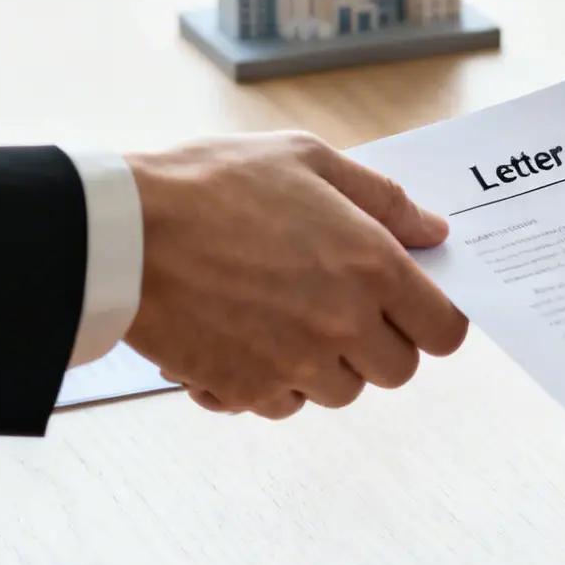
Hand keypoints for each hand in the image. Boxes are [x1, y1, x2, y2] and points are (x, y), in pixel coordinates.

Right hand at [122, 132, 467, 418]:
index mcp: (370, 267)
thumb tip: (432, 231)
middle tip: (340, 307)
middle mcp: (342, 325)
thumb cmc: (212, 184)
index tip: (413, 309)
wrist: (122, 232)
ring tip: (283, 317)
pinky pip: (282, 405)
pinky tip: (244, 338)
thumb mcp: (307, 160)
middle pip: (397, 370)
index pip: (442, 331)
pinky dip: (271, 382)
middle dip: (379, 344)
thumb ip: (382, 199)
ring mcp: (294, 366)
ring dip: (325, 365)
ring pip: (341, 392)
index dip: (433, 321)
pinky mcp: (246, 391)